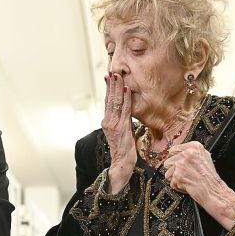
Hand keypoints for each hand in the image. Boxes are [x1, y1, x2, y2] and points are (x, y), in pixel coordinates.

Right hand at [101, 72, 134, 192]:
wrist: (122, 163)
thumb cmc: (124, 149)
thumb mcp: (123, 131)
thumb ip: (123, 120)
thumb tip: (127, 109)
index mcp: (107, 121)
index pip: (107, 102)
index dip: (108, 89)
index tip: (109, 77)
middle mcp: (108, 121)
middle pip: (109, 99)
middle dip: (111, 85)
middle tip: (112, 72)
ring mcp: (113, 124)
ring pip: (115, 102)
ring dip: (117, 88)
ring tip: (118, 76)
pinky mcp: (121, 127)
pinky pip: (123, 109)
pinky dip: (124, 98)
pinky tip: (125, 89)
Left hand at [163, 142, 234, 227]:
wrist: (214, 191)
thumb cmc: (210, 177)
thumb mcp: (204, 157)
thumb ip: (191, 153)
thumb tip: (177, 153)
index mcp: (194, 147)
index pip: (173, 150)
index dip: (175, 159)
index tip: (180, 164)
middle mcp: (187, 153)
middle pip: (168, 161)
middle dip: (174, 170)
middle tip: (185, 174)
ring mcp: (182, 164)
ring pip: (168, 172)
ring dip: (175, 178)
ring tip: (187, 180)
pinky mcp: (178, 176)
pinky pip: (171, 182)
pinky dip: (178, 186)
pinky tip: (187, 185)